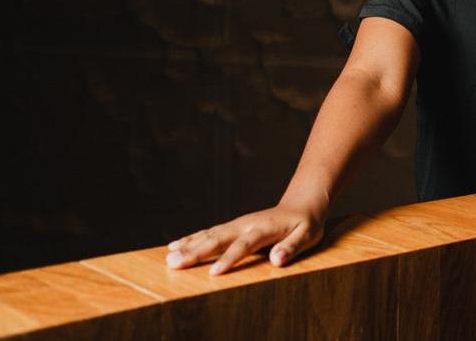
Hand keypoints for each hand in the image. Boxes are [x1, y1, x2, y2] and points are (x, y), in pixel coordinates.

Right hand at [165, 201, 327, 275]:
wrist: (302, 203)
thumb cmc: (306, 223)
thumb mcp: (307, 235)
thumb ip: (292, 247)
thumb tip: (277, 260)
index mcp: (263, 228)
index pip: (243, 246)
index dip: (229, 259)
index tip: (214, 273)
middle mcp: (245, 224)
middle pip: (218, 239)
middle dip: (196, 252)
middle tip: (175, 265)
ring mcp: (237, 224)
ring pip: (209, 234)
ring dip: (188, 246)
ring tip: (169, 258)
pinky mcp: (232, 226)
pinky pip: (209, 232)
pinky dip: (191, 238)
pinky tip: (175, 245)